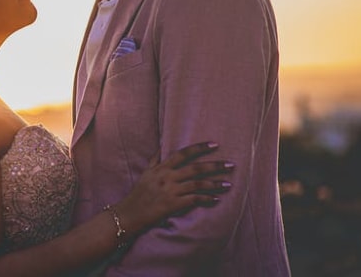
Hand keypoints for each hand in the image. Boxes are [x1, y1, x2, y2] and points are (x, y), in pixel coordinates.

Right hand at [114, 142, 233, 235]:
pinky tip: (216, 199)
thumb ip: (155, 160)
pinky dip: (206, 199)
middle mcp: (167, 177)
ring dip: (214, 184)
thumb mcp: (145, 173)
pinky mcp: (172, 204)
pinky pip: (193, 200)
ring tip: (228, 184)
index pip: (183, 153)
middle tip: (231, 164)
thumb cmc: (138, 194)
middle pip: (195, 168)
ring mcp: (170, 190)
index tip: (214, 145)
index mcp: (161, 168)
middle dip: (215, 166)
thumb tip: (162, 146)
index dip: (199, 148)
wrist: (129, 214)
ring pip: (197, 184)